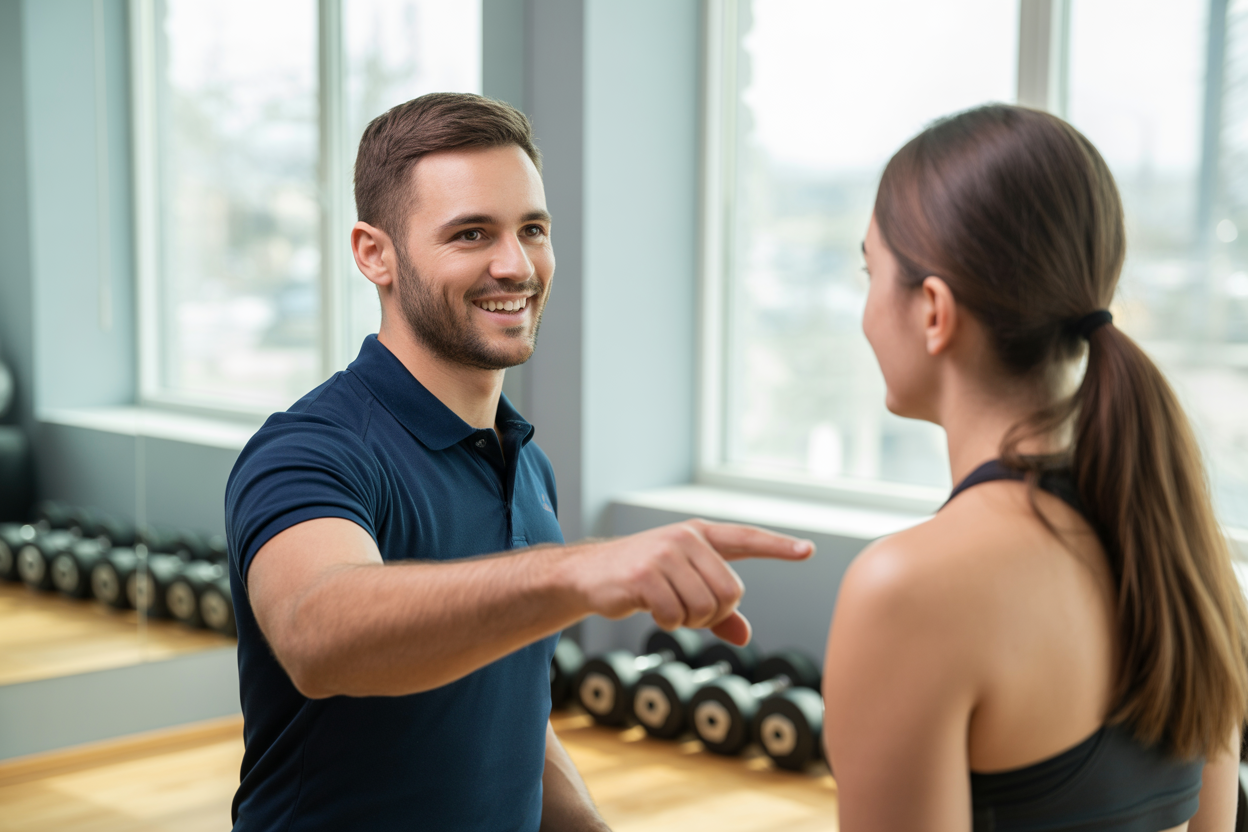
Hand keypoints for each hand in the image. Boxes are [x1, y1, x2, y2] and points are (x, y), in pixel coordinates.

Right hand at [558, 520, 813, 645]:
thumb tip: (745, 636)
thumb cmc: (640, 579)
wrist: (587, 574)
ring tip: (666, 607)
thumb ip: (716, 609)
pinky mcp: (645, 575)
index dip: (778, 546)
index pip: (747, 538)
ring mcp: (665, 554)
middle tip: (687, 611)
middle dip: (713, 614)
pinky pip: (677, 616)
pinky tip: (651, 609)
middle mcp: (686, 538)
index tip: (808, 550)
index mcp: (700, 535)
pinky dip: (669, 624)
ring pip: (706, 608)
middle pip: (731, 592)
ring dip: (688, 621)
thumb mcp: (681, 586)